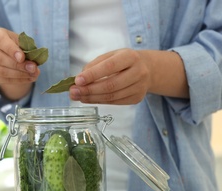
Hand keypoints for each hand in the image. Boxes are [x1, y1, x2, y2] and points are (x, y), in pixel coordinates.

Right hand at [0, 28, 39, 99]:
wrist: (12, 56)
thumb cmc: (18, 46)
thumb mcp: (23, 43)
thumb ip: (28, 50)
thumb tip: (34, 63)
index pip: (1, 40)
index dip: (11, 50)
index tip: (22, 58)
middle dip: (17, 65)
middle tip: (33, 68)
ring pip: (0, 71)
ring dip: (19, 74)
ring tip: (33, 74)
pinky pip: (3, 79)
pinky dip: (18, 80)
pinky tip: (29, 78)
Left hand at [69, 48, 187, 104]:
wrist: (148, 69)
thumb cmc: (124, 61)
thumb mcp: (111, 56)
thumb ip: (94, 65)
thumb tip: (78, 80)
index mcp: (131, 57)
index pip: (110, 67)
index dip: (92, 74)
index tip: (77, 80)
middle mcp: (138, 72)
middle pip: (110, 85)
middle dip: (89, 90)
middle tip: (73, 92)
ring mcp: (139, 87)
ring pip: (112, 97)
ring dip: (92, 98)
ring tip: (77, 97)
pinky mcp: (137, 98)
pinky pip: (115, 102)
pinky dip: (99, 101)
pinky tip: (89, 99)